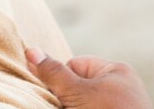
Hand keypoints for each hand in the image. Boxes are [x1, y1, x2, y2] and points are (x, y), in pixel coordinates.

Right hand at [25, 47, 153, 108]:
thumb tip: (31, 50)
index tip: (58, 96)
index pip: (75, 65)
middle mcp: (122, 87)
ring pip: (85, 103)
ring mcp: (123, 106)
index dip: (62, 80)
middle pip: (80, 87)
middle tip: (65, 107)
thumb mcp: (77, 92)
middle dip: (67, 98)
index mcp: (116, 70)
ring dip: (75, 107)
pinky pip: (95, 108)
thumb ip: (54, 73)